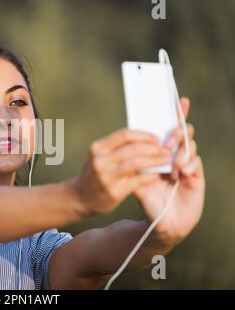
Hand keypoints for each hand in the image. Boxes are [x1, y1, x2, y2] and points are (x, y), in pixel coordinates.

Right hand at [75, 127, 171, 214]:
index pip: (124, 135)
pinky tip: (158, 175)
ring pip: (136, 163)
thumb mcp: (99, 157)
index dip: (144, 135)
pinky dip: (151, 176)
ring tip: (167, 160)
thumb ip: (116, 147)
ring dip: (155, 160)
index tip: (157, 138)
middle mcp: (99, 161)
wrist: (80, 198)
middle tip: (167, 149)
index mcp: (97, 148)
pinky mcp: (113, 192)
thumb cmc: (95, 174)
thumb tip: (145, 138)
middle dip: (153, 148)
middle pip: (132, 148)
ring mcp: (105, 177)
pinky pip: (138, 180)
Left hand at [134, 97, 204, 245]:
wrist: (161, 225)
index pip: (169, 130)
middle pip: (182, 134)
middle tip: (169, 140)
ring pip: (190, 146)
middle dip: (178, 131)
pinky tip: (181, 173)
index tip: (178, 100)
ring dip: (181, 152)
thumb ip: (137, 165)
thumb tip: (130, 146)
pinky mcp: (196, 178)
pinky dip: (189, 165)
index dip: (176, 115)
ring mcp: (186, 166)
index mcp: (160, 154)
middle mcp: (174, 157)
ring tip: (173, 166)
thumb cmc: (147, 201)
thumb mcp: (137, 180)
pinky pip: (196, 163)